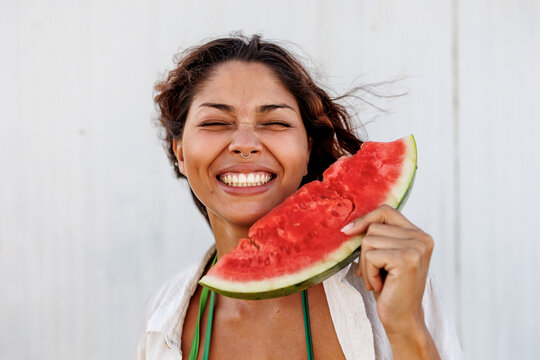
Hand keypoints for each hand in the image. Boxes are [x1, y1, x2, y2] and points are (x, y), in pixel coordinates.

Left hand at [341, 205, 439, 358]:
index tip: (348, 231)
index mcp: (419, 235)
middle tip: (375, 273)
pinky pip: (371, 255)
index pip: (386, 211)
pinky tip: (381, 285)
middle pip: (374, 227)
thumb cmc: (390, 289)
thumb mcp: (384, 257)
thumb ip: (377, 237)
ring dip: (366, 264)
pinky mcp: (407, 259)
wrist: (402, 319)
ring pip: (369, 240)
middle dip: (365, 252)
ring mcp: (416, 248)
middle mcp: (422, 238)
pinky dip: (369, 272)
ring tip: (379, 280)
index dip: (365, 219)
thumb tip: (348, 227)